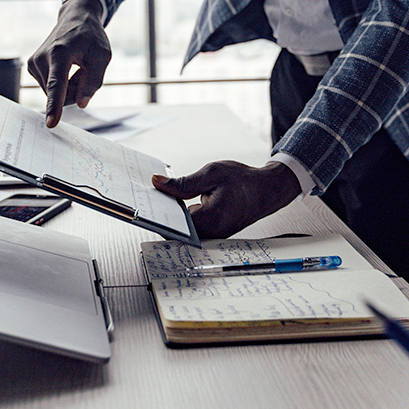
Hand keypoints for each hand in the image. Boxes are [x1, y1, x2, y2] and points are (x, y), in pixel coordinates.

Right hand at [27, 0, 111, 127]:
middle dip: (77, 90)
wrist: (75, 19)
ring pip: (55, 94)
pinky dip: (62, 83)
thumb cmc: (90, 37)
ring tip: (75, 65)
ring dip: (70, 86)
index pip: (57, 85)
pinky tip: (66, 67)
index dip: (55, 106)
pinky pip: (51, 89)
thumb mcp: (102, 56)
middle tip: (84, 68)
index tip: (50, 123)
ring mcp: (33, 63)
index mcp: (59, 53)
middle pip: (61, 95)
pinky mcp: (32, 68)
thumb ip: (94, 81)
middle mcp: (41, 58)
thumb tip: (81, 104)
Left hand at [151, 160, 300, 238]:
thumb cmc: (244, 181)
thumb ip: (183, 182)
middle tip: (146, 198)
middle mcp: (211, 233)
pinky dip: (180, 216)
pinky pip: (190, 227)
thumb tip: (157, 183)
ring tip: (157, 198)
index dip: (156, 216)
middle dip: (159, 214)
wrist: (266, 190)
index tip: (142, 205)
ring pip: (182, 229)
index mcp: (211, 220)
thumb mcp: (211, 173)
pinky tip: (172, 202)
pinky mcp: (211, 232)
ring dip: (170, 215)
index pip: (173, 225)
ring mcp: (212, 235)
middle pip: (176, 230)